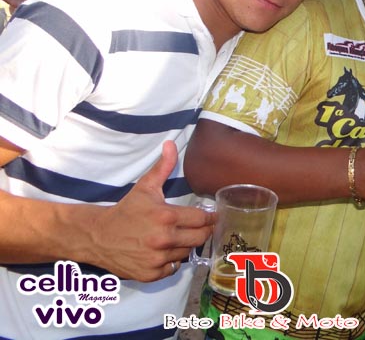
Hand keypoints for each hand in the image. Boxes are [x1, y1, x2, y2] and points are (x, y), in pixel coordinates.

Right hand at [89, 141, 214, 281]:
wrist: (97, 236)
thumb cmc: (126, 210)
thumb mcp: (145, 187)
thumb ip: (163, 166)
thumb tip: (171, 144)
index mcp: (166, 217)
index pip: (202, 219)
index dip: (209, 217)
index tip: (212, 215)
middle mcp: (163, 239)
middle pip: (200, 237)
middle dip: (202, 231)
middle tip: (199, 227)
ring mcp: (157, 259)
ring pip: (186, 253)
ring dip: (185, 245)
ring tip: (176, 237)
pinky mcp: (150, 274)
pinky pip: (173, 268)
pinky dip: (171, 261)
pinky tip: (164, 251)